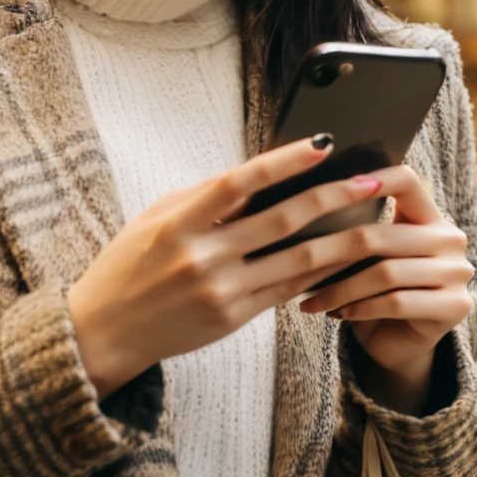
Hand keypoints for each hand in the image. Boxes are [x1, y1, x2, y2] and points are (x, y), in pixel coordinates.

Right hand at [67, 138, 425, 397]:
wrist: (102, 333)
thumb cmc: (129, 265)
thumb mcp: (156, 219)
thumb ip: (205, 197)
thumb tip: (260, 173)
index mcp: (178, 223)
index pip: (239, 183)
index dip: (283, 161)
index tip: (322, 143)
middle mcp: (202, 257)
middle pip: (281, 220)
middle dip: (332, 197)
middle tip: (370, 179)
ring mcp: (221, 291)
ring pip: (297, 259)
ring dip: (341, 238)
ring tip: (374, 219)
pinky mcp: (233, 319)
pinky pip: (288, 290)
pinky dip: (319, 272)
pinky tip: (346, 256)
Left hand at [298, 166, 473, 413]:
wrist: (399, 345)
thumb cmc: (375, 294)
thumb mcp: (367, 258)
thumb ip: (356, 231)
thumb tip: (304, 208)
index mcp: (430, 217)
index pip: (406, 181)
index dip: (371, 179)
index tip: (330, 188)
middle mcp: (451, 239)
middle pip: (384, 235)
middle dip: (333, 253)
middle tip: (297, 265)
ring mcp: (457, 273)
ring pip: (387, 272)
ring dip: (341, 289)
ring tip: (312, 300)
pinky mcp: (455, 306)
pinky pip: (397, 302)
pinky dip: (360, 308)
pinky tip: (337, 314)